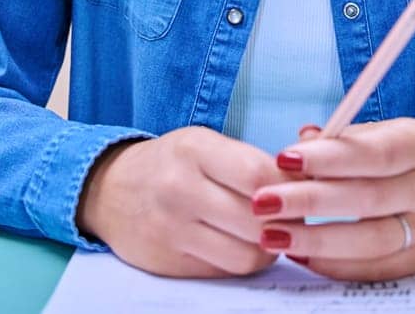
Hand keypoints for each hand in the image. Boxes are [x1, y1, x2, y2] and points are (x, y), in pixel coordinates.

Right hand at [77, 126, 292, 277]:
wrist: (108, 190)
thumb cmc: (170, 163)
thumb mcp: (204, 144)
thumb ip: (250, 162)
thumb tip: (306, 184)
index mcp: (194, 150)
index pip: (259, 175)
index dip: (290, 188)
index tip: (302, 190)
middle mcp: (180, 189)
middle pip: (258, 221)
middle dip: (285, 222)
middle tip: (293, 217)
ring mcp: (172, 230)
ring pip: (247, 255)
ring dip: (268, 249)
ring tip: (268, 234)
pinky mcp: (169, 263)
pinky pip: (225, 271)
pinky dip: (241, 260)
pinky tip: (239, 244)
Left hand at [250, 118, 414, 280]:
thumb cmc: (398, 154)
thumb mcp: (378, 133)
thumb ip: (340, 138)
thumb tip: (300, 142)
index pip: (372, 153)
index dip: (327, 158)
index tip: (282, 159)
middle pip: (367, 199)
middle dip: (309, 202)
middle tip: (264, 203)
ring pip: (369, 241)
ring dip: (315, 240)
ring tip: (272, 236)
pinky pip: (371, 269)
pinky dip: (332, 264)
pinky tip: (299, 254)